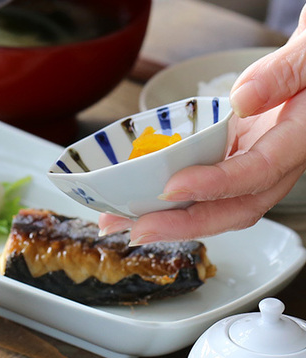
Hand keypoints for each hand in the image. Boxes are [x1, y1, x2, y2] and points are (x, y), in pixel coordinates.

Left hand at [98, 5, 305, 244]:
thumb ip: (282, 74)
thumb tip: (244, 99)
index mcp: (297, 141)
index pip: (256, 173)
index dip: (214, 185)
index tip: (173, 188)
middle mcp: (276, 165)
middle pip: (233, 209)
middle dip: (184, 225)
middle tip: (139, 230)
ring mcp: (252, 169)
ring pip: (215, 208)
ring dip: (168, 222)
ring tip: (121, 224)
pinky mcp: (232, 165)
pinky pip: (203, 192)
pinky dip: (169, 203)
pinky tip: (133, 204)